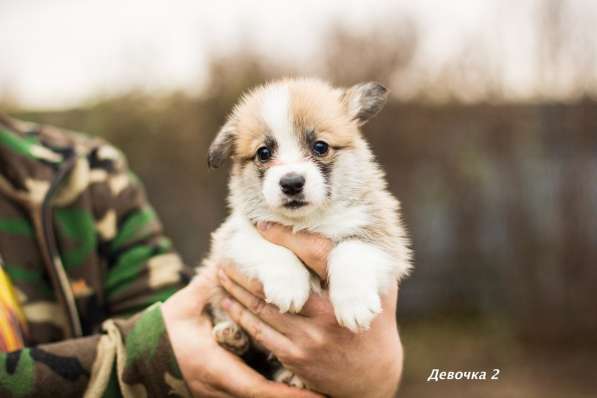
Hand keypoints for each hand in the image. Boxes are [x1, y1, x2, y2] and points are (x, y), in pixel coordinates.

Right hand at [161, 267, 321, 397]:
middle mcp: (221, 387)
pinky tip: (297, 390)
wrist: (139, 361)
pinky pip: (252, 396)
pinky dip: (275, 394)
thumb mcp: (183, 308)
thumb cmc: (161, 332)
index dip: (288, 395)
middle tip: (331, 397)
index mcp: (214, 367)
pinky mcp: (220, 393)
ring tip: (322, 397)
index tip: (317, 395)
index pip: (257, 387)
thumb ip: (207, 285)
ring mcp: (220, 394)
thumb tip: (229, 258)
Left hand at [218, 223, 402, 397]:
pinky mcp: (294, 357)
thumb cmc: (375, 325)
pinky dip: (241, 314)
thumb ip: (365, 265)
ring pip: (262, 307)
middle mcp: (325, 316)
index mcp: (346, 293)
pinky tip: (228, 300)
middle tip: (227, 249)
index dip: (286, 238)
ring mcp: (307, 339)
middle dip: (248, 267)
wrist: (372, 376)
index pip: (314, 254)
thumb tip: (352, 230)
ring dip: (237, 288)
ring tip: (221, 271)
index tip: (262, 226)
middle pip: (276, 284)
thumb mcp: (381, 293)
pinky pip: (260, 331)